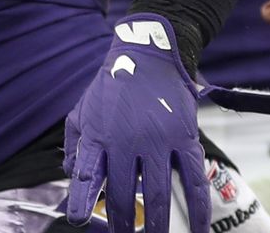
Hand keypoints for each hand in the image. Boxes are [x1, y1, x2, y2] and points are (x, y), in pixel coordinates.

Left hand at [63, 15, 269, 232]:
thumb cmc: (113, 86)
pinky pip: (193, 180)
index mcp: (99, 135)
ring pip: (159, 193)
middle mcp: (127, 140)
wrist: (151, 54)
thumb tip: (70, 177)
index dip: (82, 200)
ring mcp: (159, 141)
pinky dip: (198, 210)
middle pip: (124, 193)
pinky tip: (198, 230)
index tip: (79, 220)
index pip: (86, 175)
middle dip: (123, 223)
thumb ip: (76, 145)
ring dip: (157, 224)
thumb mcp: (83, 111)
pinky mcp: (185, 138)